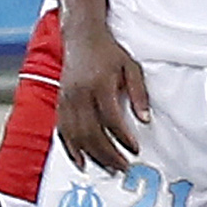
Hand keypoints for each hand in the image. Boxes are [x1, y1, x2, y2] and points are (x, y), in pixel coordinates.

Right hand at [52, 32, 152, 176]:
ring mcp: (67, 99)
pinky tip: (81, 162)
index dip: (123, 137)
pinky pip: (63, 130)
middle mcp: (79, 94)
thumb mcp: (131, 68)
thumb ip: (139, 94)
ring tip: (108, 168)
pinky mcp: (60, 102)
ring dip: (92, 155)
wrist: (81, 37)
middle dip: (108, 153)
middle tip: (123, 167)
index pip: (111, 118)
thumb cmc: (108, 52)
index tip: (135, 150)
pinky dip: (71, 148)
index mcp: (99, 84)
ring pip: (76, 135)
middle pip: (91, 132)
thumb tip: (145, 119)